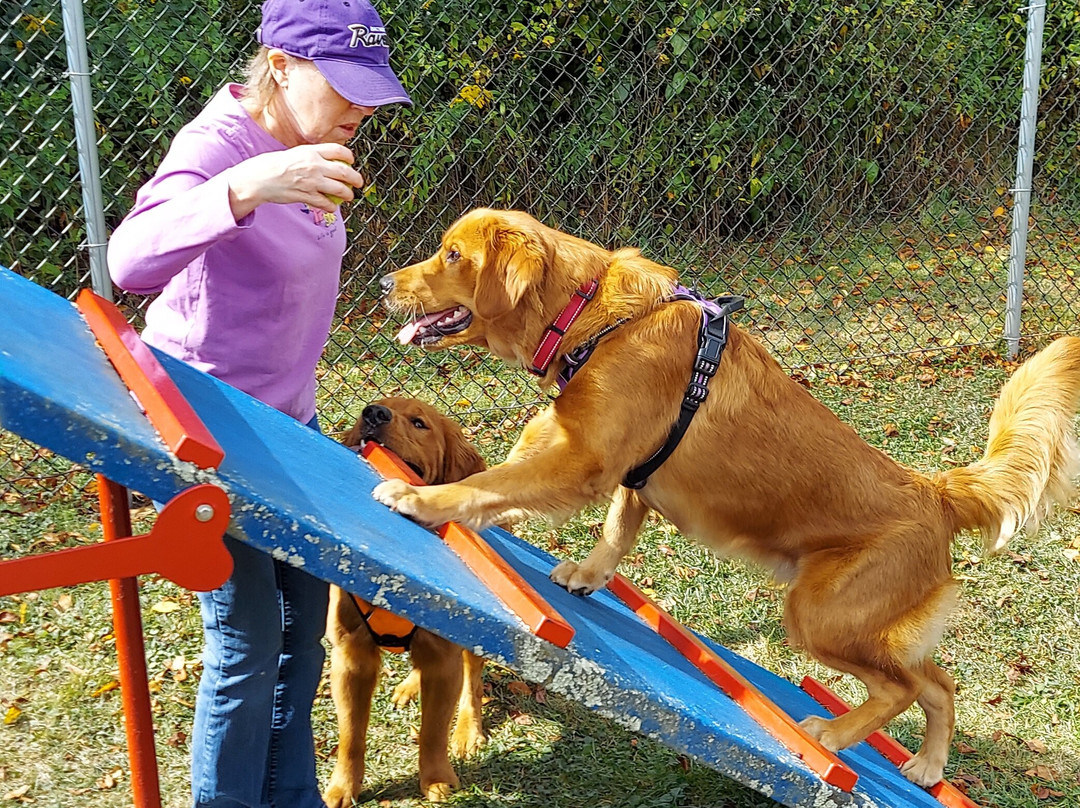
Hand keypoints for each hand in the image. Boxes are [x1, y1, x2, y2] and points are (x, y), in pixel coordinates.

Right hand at [225, 143, 365, 218]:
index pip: (338, 150)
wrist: (259, 178)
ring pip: (339, 189)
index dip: (349, 156)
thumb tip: (327, 161)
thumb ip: (312, 156)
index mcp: (311, 152)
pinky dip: (331, 206)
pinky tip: (332, 207)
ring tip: (349, 196)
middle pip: (344, 171)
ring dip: (348, 194)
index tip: (351, 161)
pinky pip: (326, 203)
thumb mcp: (295, 153)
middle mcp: (314, 165)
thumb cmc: (275, 165)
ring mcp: (311, 182)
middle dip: (356, 178)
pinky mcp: (306, 196)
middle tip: (359, 183)